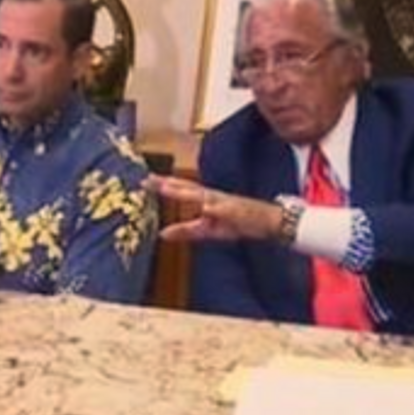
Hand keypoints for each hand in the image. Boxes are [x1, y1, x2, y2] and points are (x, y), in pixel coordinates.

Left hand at [144, 176, 280, 241]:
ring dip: (186, 191)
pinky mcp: (237, 210)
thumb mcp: (208, 230)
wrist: (268, 222)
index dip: (163, 185)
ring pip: (202, 194)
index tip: (145, 181)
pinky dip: (214, 207)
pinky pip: (224, 208)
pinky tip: (205, 206)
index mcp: (205, 199)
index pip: (181, 189)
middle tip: (148, 180)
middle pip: (186, 187)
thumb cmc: (238, 223)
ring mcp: (224, 201)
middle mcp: (212, 196)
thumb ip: (186, 230)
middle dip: (168, 184)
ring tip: (168, 188)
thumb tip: (162, 234)